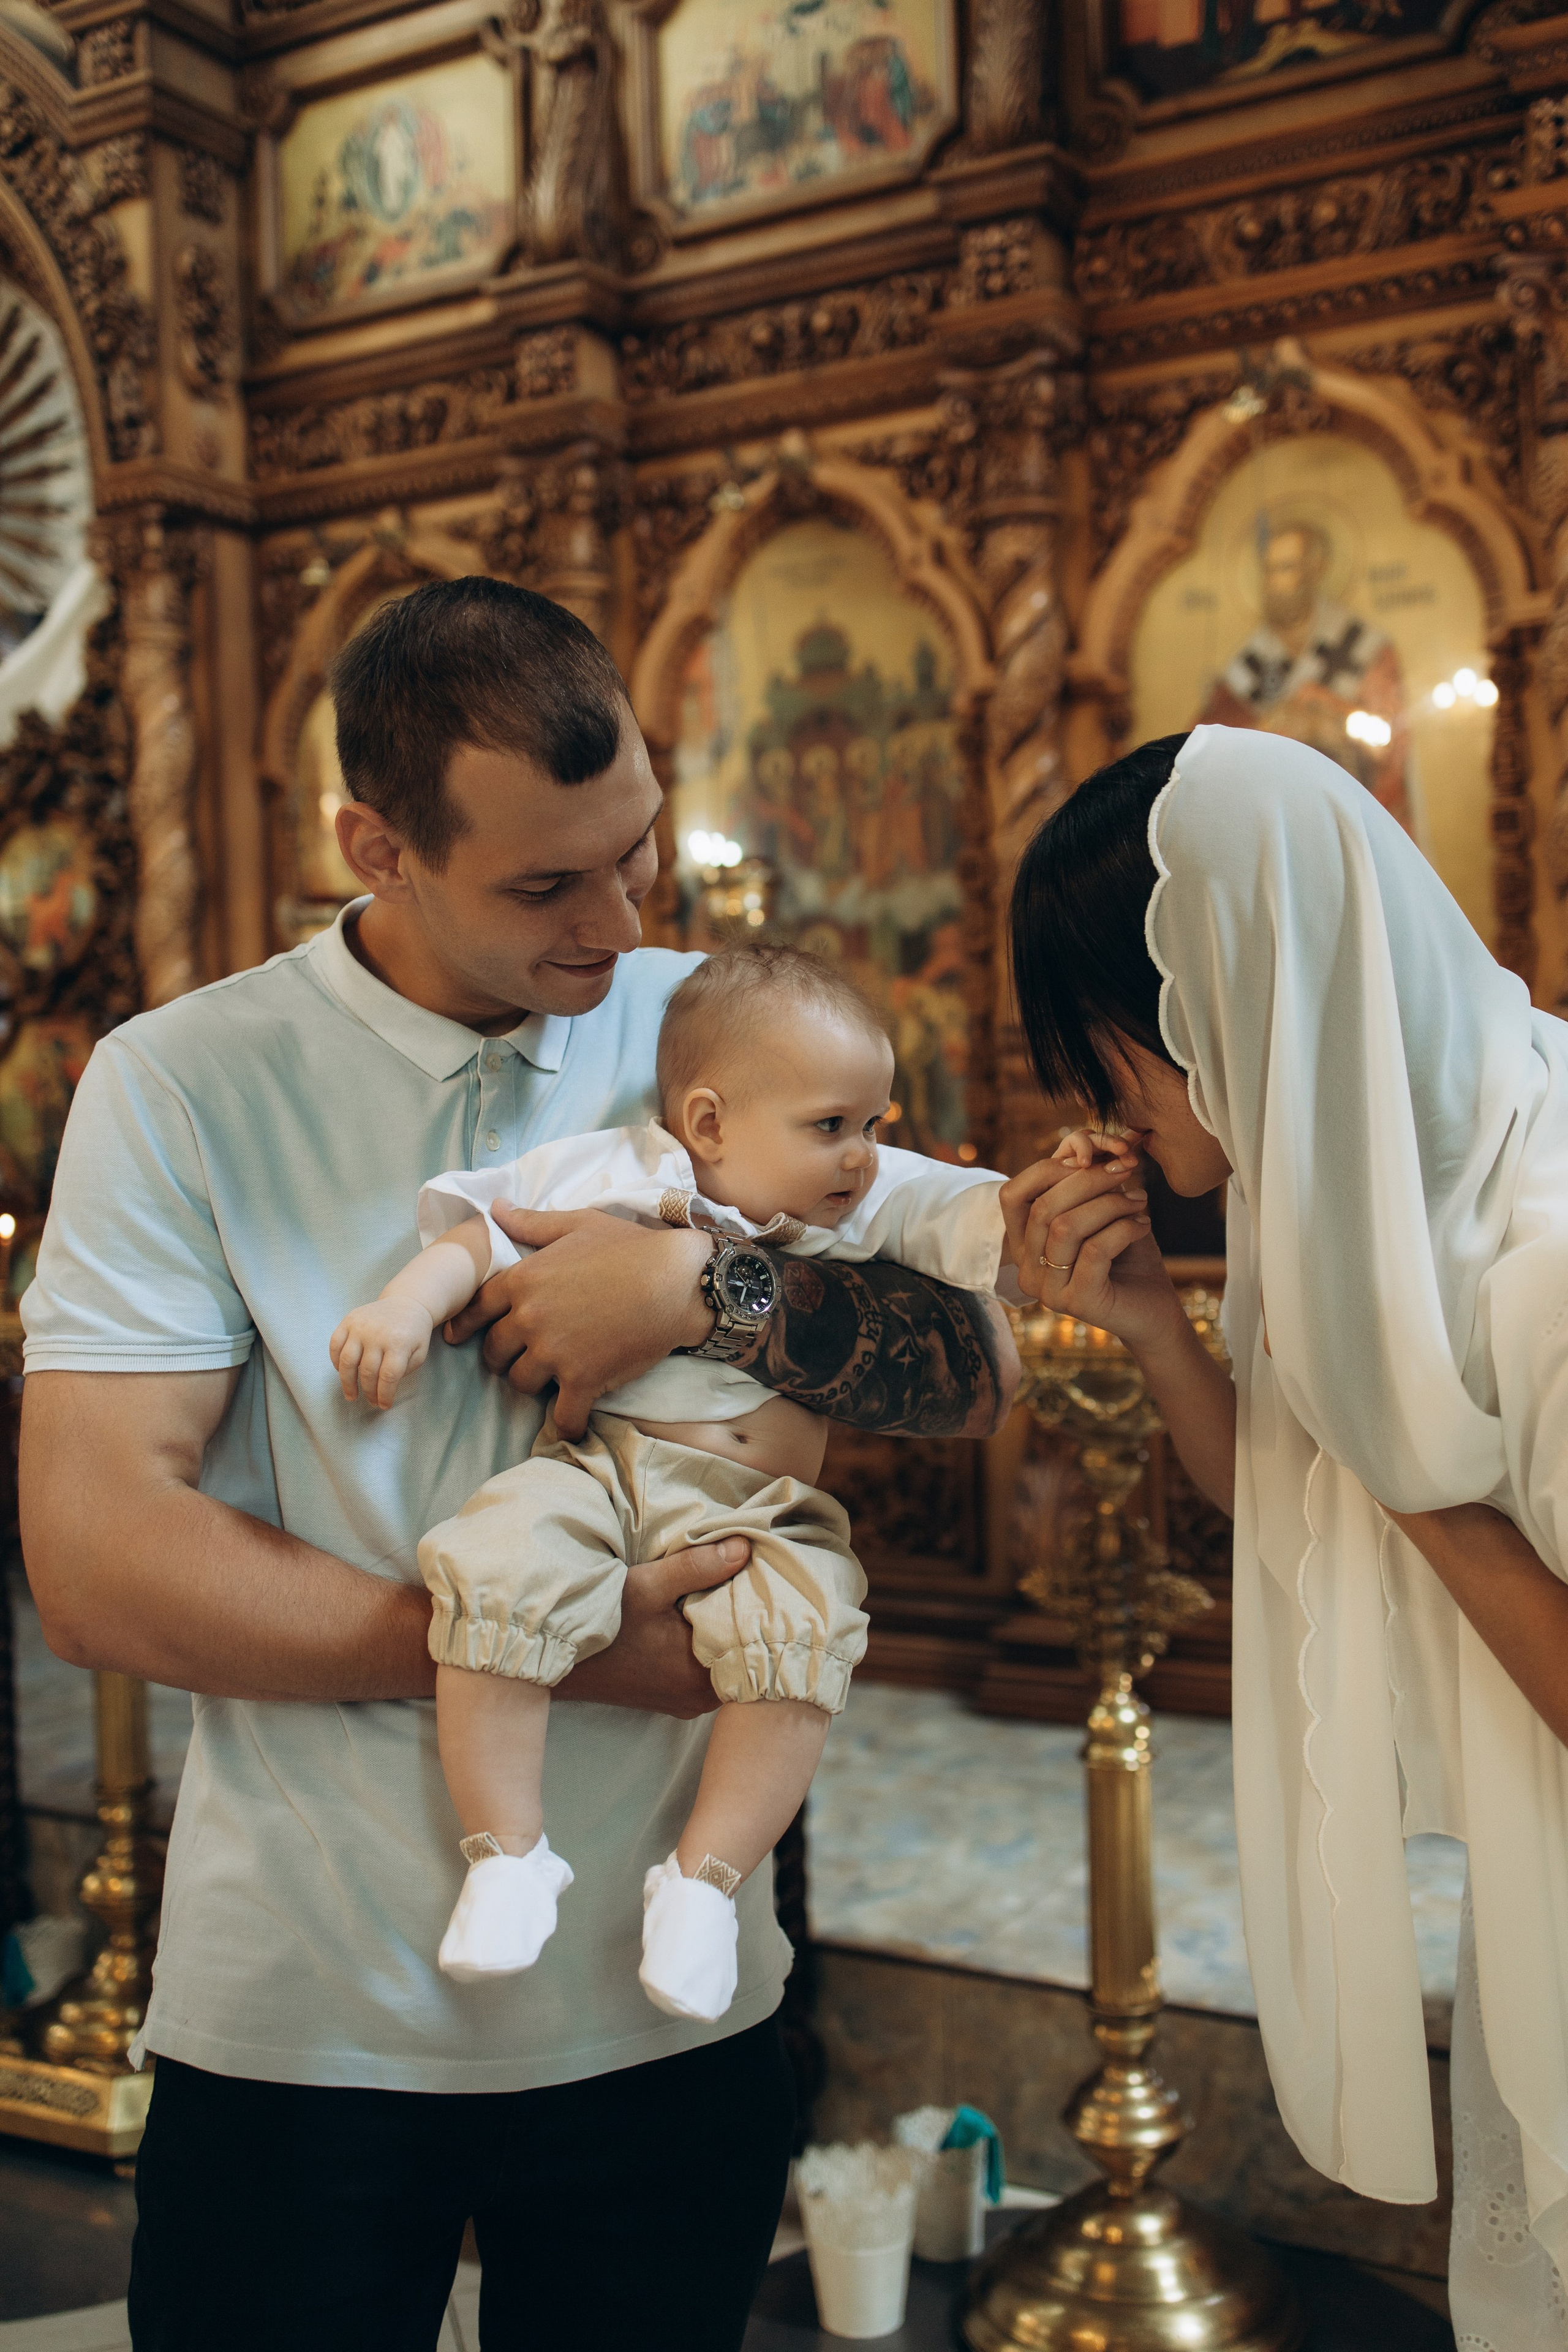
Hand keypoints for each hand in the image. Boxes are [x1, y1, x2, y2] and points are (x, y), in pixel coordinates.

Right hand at [330, 1296, 436, 1408]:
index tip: (383, 1405)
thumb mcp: (419, 1353)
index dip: (384, 1395)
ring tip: (351, 1395)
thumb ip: (403, 1371)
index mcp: (399, 1343)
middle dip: (369, 1392)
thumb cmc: (413, 1333)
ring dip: (347, 1383)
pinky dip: (335, 1361)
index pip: (388, 1377)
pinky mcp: (348, 1320)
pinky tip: (341, 1372)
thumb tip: (382, 1388)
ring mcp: (360, 1326)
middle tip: (371, 1401)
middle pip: (367, 1372)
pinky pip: (335, 1345)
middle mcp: (377, 1334)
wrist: (406, 1303)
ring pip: (347, 1362)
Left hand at [443, 1207, 713, 1439]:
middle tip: (523, 1354)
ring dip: (533, 1382)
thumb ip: (531, 1223)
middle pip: (494, 1352)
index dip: (468, 1324)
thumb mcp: (577, 1225)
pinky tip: (573, 1420)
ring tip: (552, 1377)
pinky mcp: (583, 1381)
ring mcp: (555, 1353)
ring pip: (520, 1383)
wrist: (677, 1281)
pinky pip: (561, 1416)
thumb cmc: (630, 1247)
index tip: (462, 1335)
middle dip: (505, 1354)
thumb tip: (494, 1209)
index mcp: (523, 1280)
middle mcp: (530, 1319)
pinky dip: (566, 1422)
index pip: (475, 1310)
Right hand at [555, 1534, 750, 1717]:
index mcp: (702, 1676)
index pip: (750, 1637)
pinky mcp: (677, 1700)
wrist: (561, 1662)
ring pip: (725, 1661)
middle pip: (740, 1651)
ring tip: (719, 1596)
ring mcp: (689, 1703)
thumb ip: (698, 1567)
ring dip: (724, 1631)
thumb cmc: (604, 1625)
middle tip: (740, 1580)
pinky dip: (709, 1646)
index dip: (754, 1603)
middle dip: (741, 1616)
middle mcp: (702, 1699)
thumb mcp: (648, 1586)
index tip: (752, 1576)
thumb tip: (745, 1547)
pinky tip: (698, 1621)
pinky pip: (709, 1671)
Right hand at [999, 1130, 1178, 1349]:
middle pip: (1043, 1207)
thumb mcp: (1104, 1210)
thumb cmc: (1128, 1256)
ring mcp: (1048, 1290)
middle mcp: (1027, 1269)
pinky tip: (1143, 1225)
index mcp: (1025, 1245)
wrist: (1154, 1311)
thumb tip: (1083, 1144)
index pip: (1011, 1195)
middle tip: (1126, 1169)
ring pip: (1066, 1226)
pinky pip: (1094, 1250)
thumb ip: (1086, 1181)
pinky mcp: (1077, 1302)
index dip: (1048, 1168)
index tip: (1091, 1156)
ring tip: (1140, 1199)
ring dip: (1110, 1203)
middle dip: (1089, 1179)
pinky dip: (1124, 1228)